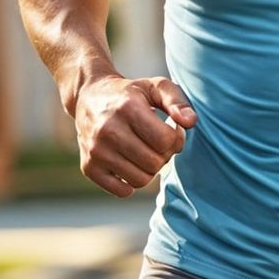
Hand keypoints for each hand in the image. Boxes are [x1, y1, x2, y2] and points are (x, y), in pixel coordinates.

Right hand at [73, 75, 194, 197]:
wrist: (89, 97)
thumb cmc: (130, 94)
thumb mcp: (156, 87)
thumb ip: (177, 101)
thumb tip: (190, 122)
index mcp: (127, 107)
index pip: (166, 140)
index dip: (176, 138)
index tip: (170, 129)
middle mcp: (108, 129)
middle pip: (155, 163)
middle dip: (164, 155)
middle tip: (159, 143)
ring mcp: (96, 151)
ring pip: (141, 180)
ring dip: (150, 170)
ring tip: (146, 152)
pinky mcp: (88, 167)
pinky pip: (122, 191)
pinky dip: (131, 183)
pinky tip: (131, 165)